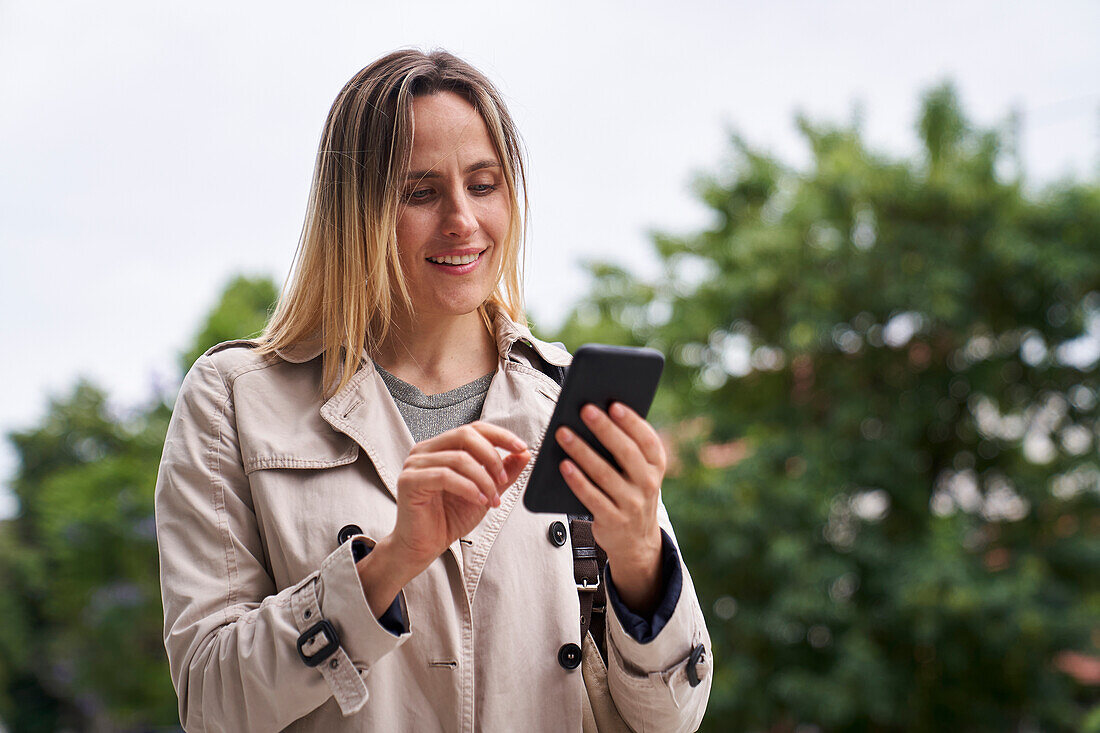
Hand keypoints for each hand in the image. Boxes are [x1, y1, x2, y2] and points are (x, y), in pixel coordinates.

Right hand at [357, 421, 529, 613]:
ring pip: (459, 458)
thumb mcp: (486, 491)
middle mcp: (426, 450)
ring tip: (490, 499)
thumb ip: (504, 472)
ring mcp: (415, 464)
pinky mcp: (409, 481)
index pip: (474, 429)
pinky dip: (468, 487)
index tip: (521, 448)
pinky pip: (445, 475)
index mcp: (442, 447)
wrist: (425, 545)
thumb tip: (523, 453)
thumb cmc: (448, 518)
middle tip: (504, 479)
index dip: (500, 436)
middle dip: (492, 457)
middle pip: (466, 435)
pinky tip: (478, 500)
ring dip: (483, 480)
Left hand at [555, 402, 665, 613]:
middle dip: (604, 429)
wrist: (636, 540)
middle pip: (625, 452)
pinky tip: (563, 465)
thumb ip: (628, 448)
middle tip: (584, 409)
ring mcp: (631, 504)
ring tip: (564, 433)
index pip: (647, 440)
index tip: (613, 404)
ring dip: (582, 451)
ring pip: (604, 473)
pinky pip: (591, 497)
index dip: (631, 422)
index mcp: (657, 466)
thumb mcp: (640, 473)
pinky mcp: (613, 520)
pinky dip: (577, 480)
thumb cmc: (631, 492)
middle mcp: (648, 484)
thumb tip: (598, 415)